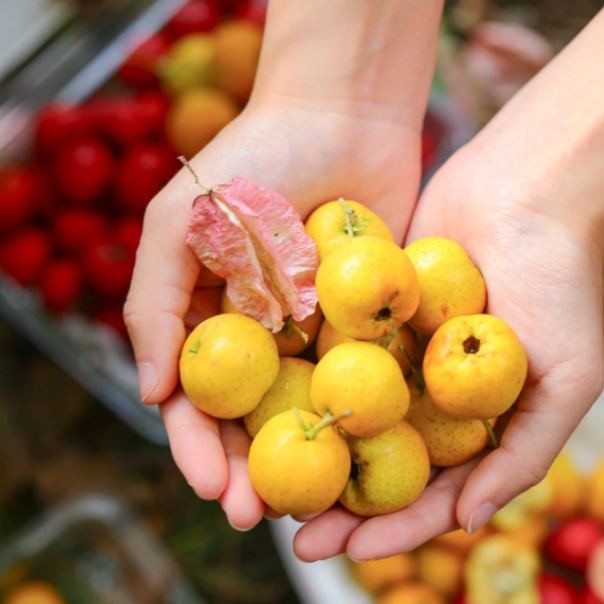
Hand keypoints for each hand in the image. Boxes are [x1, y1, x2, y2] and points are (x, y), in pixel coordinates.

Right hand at [124, 0, 442, 529]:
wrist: (342, 118)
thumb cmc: (253, 160)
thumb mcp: (179, 222)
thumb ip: (152, 302)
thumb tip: (150, 393)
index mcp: (210, 319)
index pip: (196, 399)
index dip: (195, 446)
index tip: (209, 485)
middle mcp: (261, 335)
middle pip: (250, 419)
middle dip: (248, 471)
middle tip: (255, 515)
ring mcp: (316, 333)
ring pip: (305, 412)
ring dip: (303, 461)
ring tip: (308, 507)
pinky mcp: (367, 324)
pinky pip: (362, 379)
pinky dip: (360, 418)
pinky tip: (364, 454)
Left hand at [294, 9, 603, 560]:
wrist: (527, 189)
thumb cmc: (562, 280)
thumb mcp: (566, 375)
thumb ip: (524, 452)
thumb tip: (469, 520)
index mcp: (471, 419)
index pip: (426, 490)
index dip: (387, 527)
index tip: (342, 547)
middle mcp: (428, 391)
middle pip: (373, 458)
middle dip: (333, 498)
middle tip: (288, 527)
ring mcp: (395, 351)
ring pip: (344, 409)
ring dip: (308, 442)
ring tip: (261, 473)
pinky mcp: (367, 310)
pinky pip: (332, 348)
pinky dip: (305, 375)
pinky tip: (265, 398)